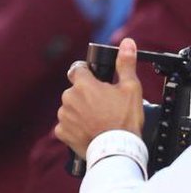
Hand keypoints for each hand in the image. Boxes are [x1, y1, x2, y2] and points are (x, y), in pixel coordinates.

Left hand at [56, 37, 145, 157]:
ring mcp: (63, 115)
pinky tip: (89, 131)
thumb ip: (125, 64)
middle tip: (103, 106)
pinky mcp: (61, 132)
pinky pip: (66, 126)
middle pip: (75, 91)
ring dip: (80, 112)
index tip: (92, 76)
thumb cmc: (124, 119)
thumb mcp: (131, 88)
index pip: (77, 69)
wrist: (116, 149)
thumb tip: (127, 43)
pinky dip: (75, 128)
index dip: (85, 71)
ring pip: (70, 108)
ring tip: (98, 120)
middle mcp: (68, 98)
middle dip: (86, 96)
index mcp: (83, 84)